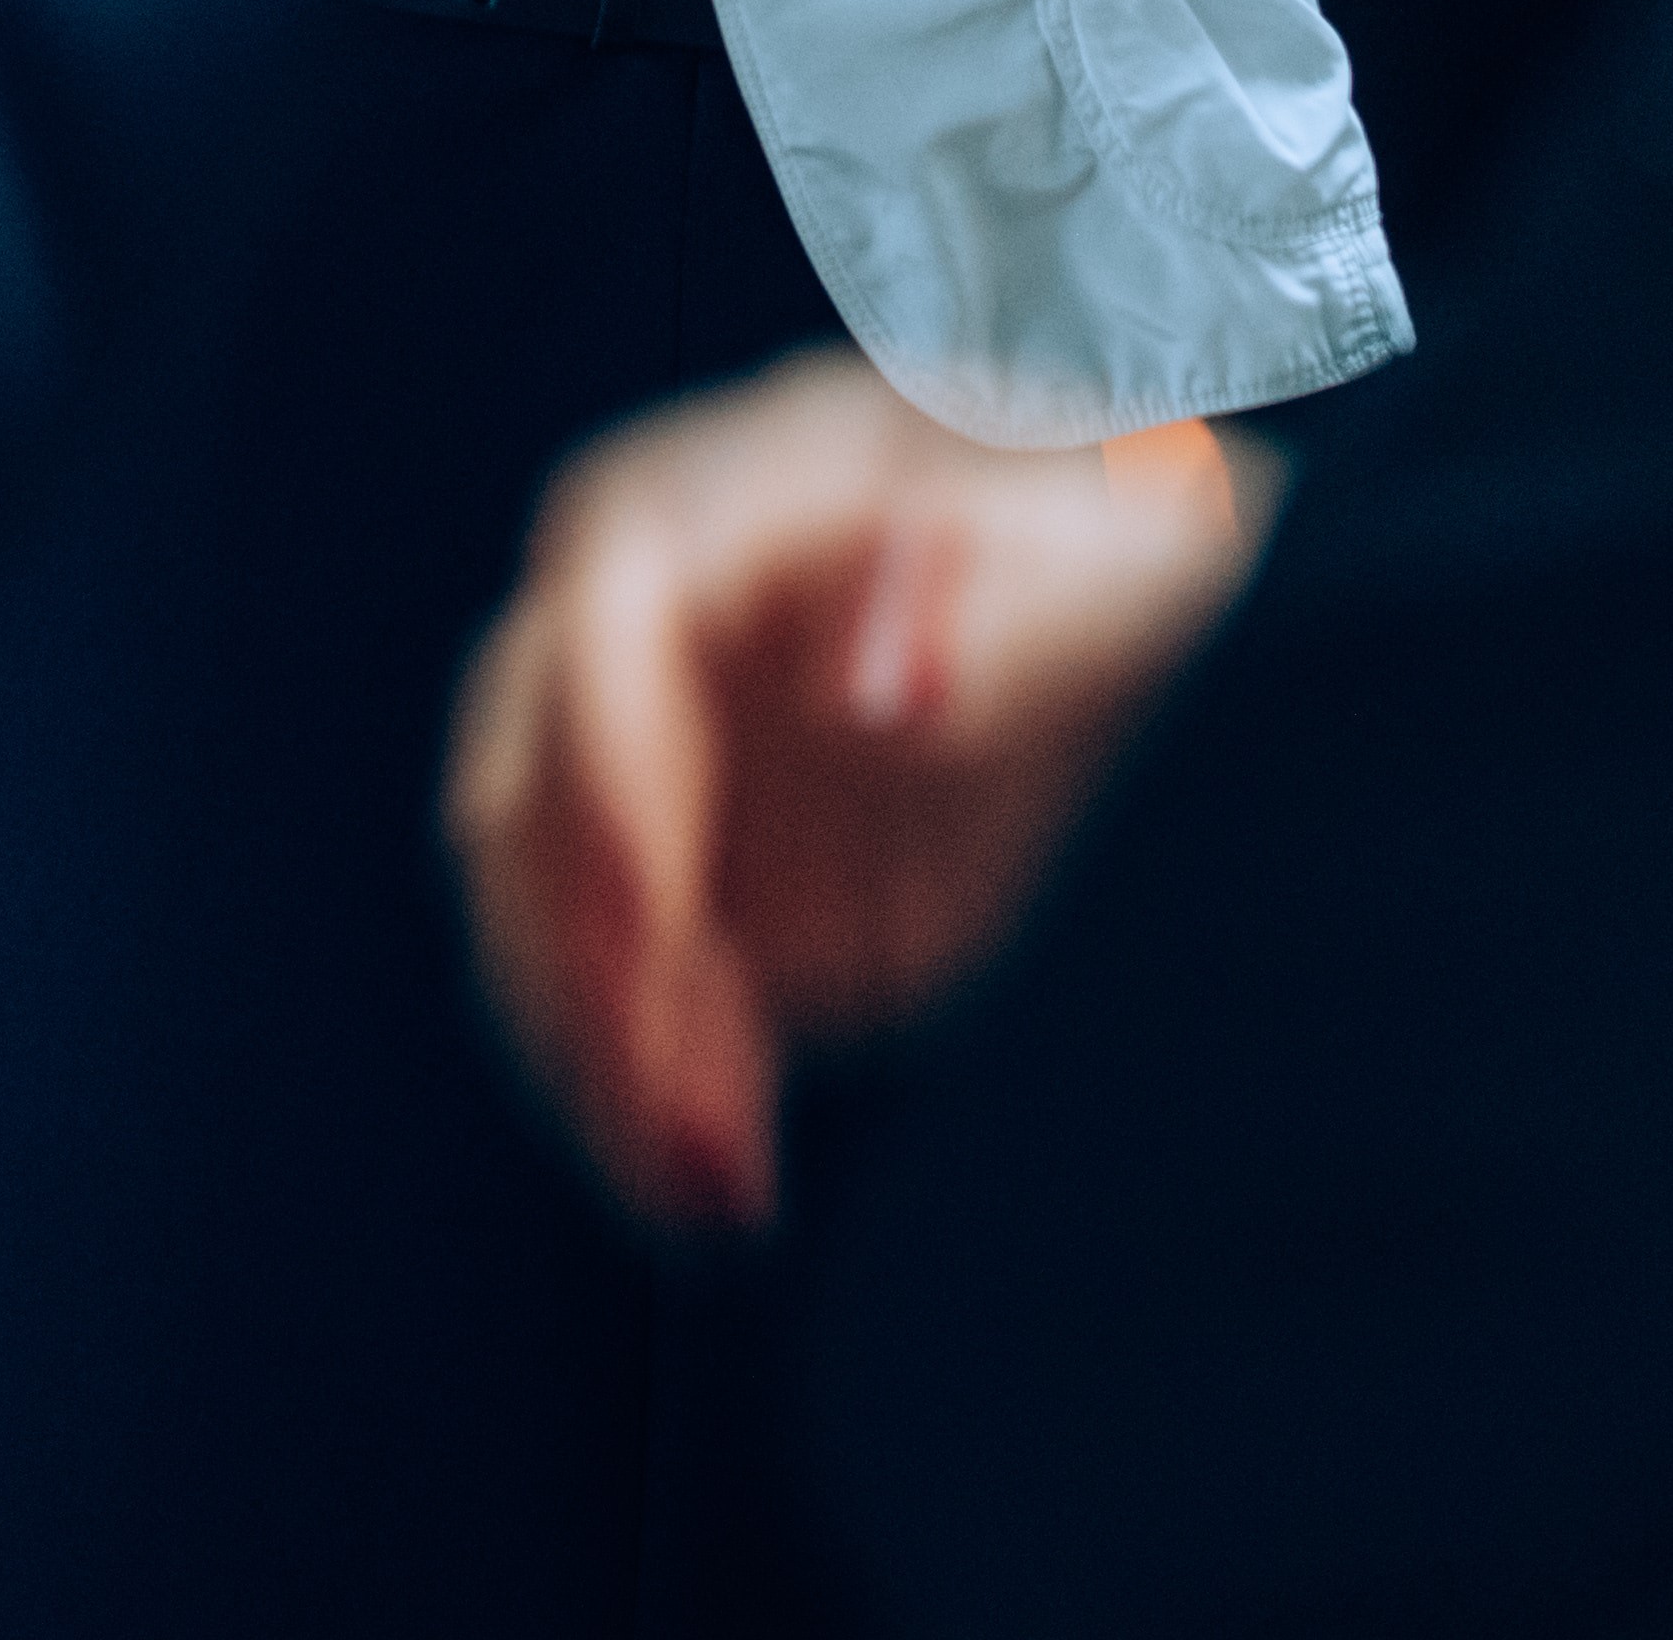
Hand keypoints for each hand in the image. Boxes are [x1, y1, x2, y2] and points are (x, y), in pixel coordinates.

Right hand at [443, 354, 1265, 1229]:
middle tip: (676, 1088)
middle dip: (584, 947)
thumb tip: (889, 691)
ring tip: (709, 1173)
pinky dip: (652, 1087)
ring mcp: (654, 751)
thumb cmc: (1127, 543)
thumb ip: (997, 618)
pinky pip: (622, 990)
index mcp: (743, 493)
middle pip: (531, 771)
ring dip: (601, 1045)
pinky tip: (720, 1180)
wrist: (1142, 604)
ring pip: (543, 902)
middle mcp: (655, 616)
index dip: (609, 758)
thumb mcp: (1116, 553)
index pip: (607, 609)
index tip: (658, 903)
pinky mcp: (691, 876)